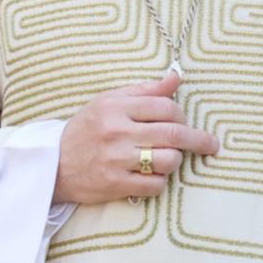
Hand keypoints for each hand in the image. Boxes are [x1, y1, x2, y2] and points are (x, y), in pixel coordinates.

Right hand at [52, 72, 220, 205]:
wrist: (52, 165)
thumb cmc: (86, 130)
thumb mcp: (109, 102)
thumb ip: (144, 91)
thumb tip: (176, 77)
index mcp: (115, 107)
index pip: (166, 107)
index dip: (182, 115)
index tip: (186, 122)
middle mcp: (116, 132)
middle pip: (174, 134)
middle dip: (198, 140)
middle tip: (210, 144)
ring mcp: (116, 160)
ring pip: (169, 160)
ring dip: (175, 161)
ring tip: (168, 159)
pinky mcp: (115, 184)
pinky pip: (156, 184)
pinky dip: (160, 181)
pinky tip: (152, 175)